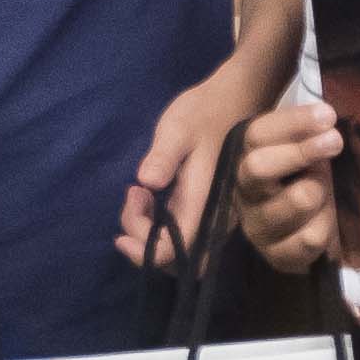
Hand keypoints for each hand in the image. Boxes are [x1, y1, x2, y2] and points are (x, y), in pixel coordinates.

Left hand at [117, 70, 274, 266]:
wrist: (236, 98)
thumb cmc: (205, 113)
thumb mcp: (177, 129)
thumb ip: (163, 156)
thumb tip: (146, 182)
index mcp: (203, 204)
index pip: (175, 252)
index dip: (145, 250)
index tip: (123, 227)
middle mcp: (213, 219)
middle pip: (178, 261)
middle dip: (145, 242)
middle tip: (134, 199)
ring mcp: (215, 217)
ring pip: (181, 250)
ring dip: (151, 232)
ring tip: (139, 194)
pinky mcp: (210, 210)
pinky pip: (185, 234)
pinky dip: (161, 226)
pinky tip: (151, 196)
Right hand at [232, 101, 344, 271]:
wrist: (303, 236)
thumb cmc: (305, 180)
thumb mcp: (304, 150)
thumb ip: (308, 132)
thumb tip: (327, 115)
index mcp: (247, 158)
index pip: (257, 135)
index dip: (293, 122)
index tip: (328, 114)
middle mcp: (244, 192)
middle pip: (258, 167)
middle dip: (301, 152)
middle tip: (335, 141)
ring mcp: (257, 227)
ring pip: (297, 199)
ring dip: (321, 190)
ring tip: (323, 190)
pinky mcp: (276, 256)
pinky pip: (311, 236)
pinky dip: (326, 224)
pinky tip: (323, 220)